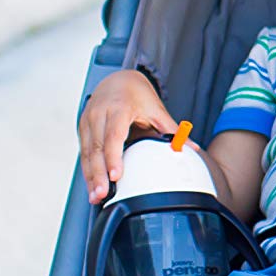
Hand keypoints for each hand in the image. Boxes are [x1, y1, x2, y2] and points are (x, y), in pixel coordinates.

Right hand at [79, 69, 174, 203]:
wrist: (118, 79)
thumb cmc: (137, 94)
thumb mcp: (156, 110)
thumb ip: (172, 131)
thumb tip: (192, 148)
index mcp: (118, 108)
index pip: (114, 136)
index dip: (113, 158)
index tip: (115, 176)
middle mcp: (99, 114)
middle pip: (97, 148)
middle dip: (98, 174)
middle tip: (101, 195)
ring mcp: (88, 121)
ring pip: (87, 153)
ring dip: (90, 177)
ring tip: (95, 196)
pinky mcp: (83, 128)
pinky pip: (84, 152)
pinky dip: (87, 170)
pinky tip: (91, 185)